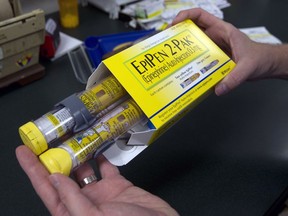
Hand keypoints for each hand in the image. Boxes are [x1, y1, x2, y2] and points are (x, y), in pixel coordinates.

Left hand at [16, 145, 178, 215]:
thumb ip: (73, 200)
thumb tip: (55, 178)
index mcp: (72, 212)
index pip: (47, 189)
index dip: (33, 170)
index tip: (24, 152)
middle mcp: (84, 202)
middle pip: (63, 175)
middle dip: (55, 157)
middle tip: (49, 138)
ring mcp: (101, 193)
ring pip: (84, 168)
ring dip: (78, 153)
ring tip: (73, 137)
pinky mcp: (118, 185)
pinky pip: (106, 167)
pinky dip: (101, 156)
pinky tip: (98, 145)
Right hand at [172, 8, 287, 94]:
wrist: (266, 66)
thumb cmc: (259, 59)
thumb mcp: (248, 67)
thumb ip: (234, 78)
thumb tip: (218, 90)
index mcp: (222, 30)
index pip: (201, 15)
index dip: (186, 16)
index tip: (174, 24)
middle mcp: (215, 37)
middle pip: (192, 30)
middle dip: (178, 33)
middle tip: (166, 43)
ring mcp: (213, 48)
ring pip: (193, 44)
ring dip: (182, 49)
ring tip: (170, 58)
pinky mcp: (213, 59)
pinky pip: (198, 58)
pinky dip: (190, 62)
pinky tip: (183, 70)